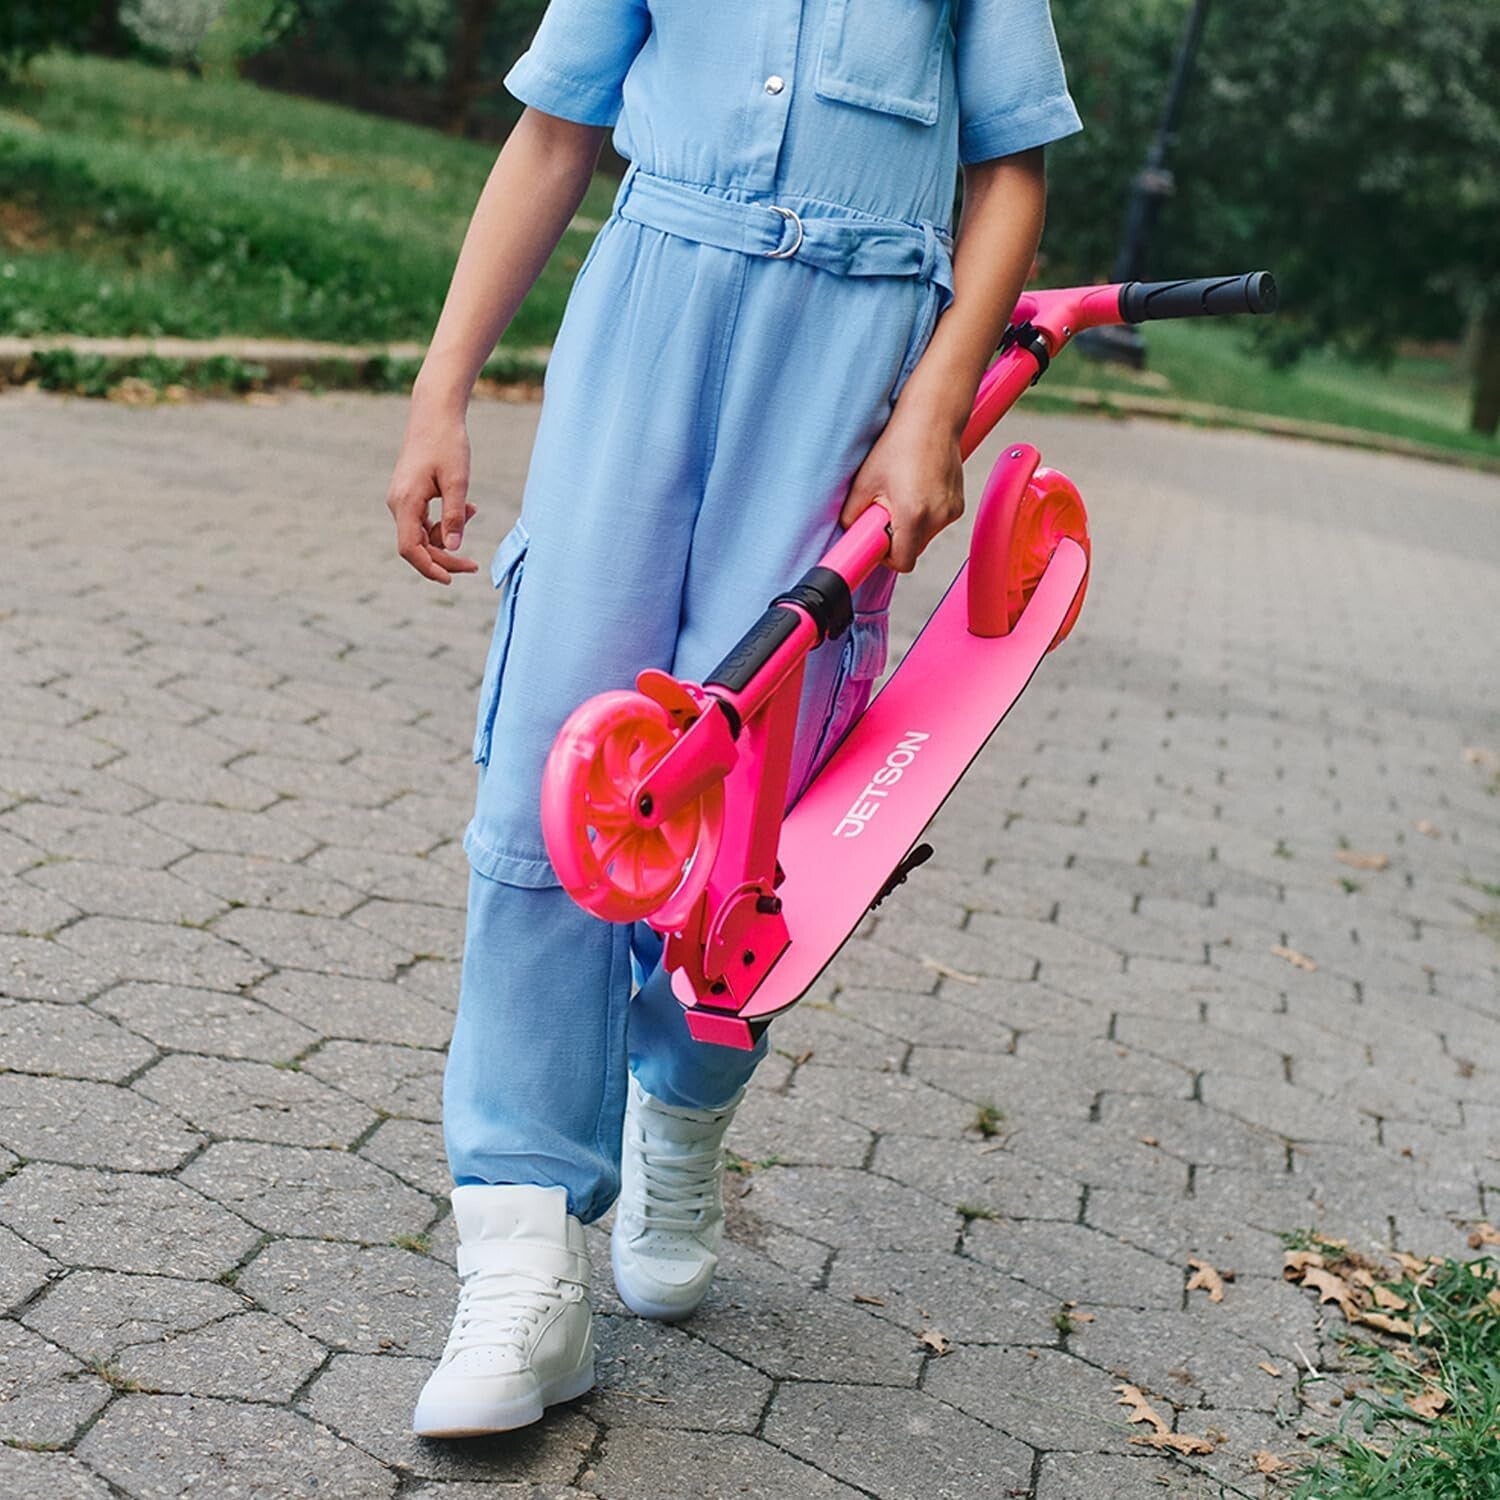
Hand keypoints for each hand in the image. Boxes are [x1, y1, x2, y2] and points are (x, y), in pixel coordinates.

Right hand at [385, 399, 479, 583]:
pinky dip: (444, 521)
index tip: (450, 580)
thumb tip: (454, 548)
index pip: (410, 548)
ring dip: (448, 535)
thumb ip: (455, 516)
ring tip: (473, 510)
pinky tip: (468, 507)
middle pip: (416, 546)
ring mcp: (401, 499)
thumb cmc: (447, 443)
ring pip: (422, 534)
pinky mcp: (409, 495)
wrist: (434, 414)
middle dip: (445, 558)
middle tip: (473, 565)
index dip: (429, 568)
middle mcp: (397, 503)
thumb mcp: (458, 481)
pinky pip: (424, 520)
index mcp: (405, 502)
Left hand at [838, 402, 964, 572]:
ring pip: (925, 537)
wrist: (933, 418)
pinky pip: (936, 522)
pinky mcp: (958, 504)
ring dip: (910, 526)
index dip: (886, 558)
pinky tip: (917, 489)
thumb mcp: (865, 481)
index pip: (902, 563)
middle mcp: (938, 516)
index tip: (877, 544)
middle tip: (885, 511)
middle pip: (913, 550)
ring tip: (902, 494)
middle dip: (896, 538)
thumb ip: (853, 515)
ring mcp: (952, 511)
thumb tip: (851, 532)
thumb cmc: (900, 443)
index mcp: (914, 514)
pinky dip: (925, 514)